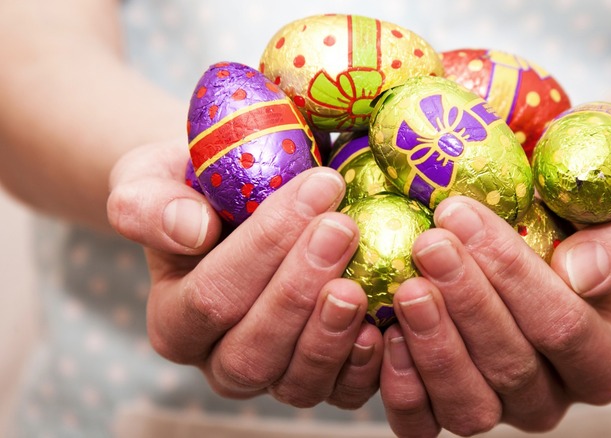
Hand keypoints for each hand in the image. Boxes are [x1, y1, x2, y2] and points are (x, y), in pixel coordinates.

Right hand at [107, 140, 382, 408]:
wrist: (240, 207)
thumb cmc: (198, 191)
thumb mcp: (155, 180)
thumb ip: (151, 205)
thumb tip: (190, 231)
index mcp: (174, 320)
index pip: (211, 297)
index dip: (264, 246)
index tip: (317, 187)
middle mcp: (219, 360)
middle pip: (252, 351)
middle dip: (300, 289)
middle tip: (342, 228)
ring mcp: (273, 376)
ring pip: (296, 382)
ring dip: (330, 334)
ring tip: (359, 282)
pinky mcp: (321, 380)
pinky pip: (342, 393)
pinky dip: (365, 367)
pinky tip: (383, 324)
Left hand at [379, 196, 610, 436]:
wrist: (531, 236)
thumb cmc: (574, 224)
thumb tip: (580, 274)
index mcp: (604, 359)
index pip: (563, 326)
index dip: (513, 274)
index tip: (462, 215)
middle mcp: (553, 397)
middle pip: (512, 366)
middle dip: (466, 300)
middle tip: (429, 243)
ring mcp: (498, 410)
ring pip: (469, 406)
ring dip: (434, 345)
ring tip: (408, 287)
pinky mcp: (444, 413)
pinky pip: (422, 424)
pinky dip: (401, 386)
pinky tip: (386, 332)